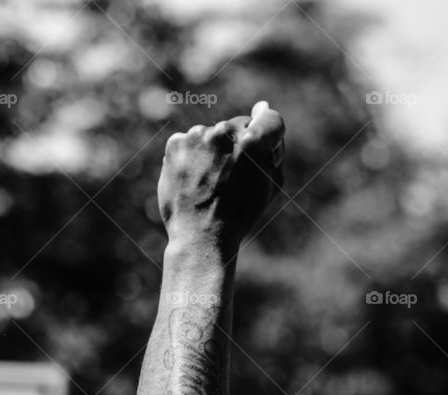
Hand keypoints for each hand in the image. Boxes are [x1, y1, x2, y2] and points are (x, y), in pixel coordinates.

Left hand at [157, 101, 284, 250]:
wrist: (201, 234)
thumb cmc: (241, 212)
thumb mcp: (271, 182)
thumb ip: (271, 144)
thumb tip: (262, 107)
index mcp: (255, 139)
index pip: (270, 118)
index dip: (268, 138)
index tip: (259, 152)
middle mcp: (225, 131)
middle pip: (238, 127)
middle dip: (238, 145)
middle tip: (230, 177)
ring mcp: (197, 135)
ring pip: (212, 135)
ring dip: (212, 151)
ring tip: (209, 181)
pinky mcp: (176, 142)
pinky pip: (189, 142)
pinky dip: (191, 156)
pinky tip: (192, 178)